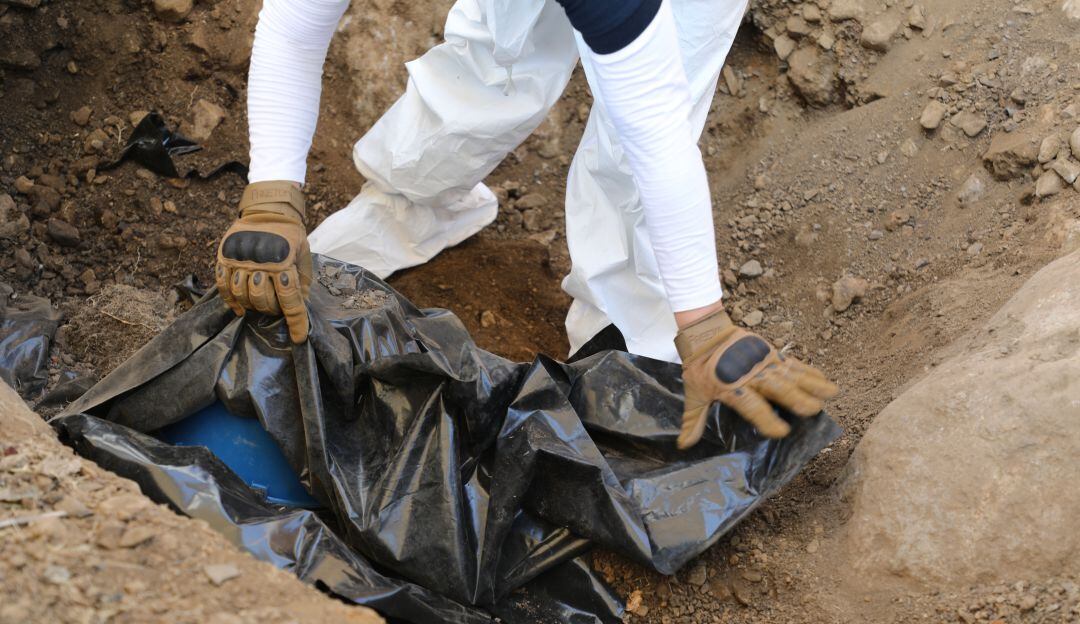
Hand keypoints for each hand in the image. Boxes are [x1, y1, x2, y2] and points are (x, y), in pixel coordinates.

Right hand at [215, 181, 311, 343]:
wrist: (268, 211)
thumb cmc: (291, 237)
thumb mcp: (305, 257)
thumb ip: (302, 283)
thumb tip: (300, 309)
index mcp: (284, 263)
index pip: (290, 301)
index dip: (296, 323)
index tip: (298, 339)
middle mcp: (260, 263)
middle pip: (263, 301)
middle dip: (271, 309)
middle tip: (275, 306)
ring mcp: (240, 260)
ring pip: (242, 297)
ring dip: (252, 305)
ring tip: (258, 303)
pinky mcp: (225, 257)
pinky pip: (223, 287)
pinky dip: (230, 301)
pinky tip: (239, 309)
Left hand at [675, 308, 837, 448]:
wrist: (705, 333)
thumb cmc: (699, 368)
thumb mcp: (694, 395)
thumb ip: (693, 420)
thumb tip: (684, 446)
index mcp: (731, 387)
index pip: (752, 406)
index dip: (767, 419)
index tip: (782, 431)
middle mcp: (751, 374)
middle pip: (778, 388)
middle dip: (797, 399)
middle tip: (814, 411)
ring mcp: (764, 362)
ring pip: (791, 374)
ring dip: (812, 384)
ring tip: (832, 394)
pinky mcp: (771, 352)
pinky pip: (793, 363)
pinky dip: (810, 372)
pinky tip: (824, 381)